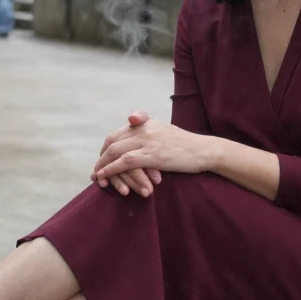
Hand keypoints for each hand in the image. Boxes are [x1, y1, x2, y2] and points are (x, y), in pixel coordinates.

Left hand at [92, 111, 210, 190]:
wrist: (203, 151)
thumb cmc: (185, 145)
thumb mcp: (165, 132)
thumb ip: (149, 132)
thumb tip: (137, 141)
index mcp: (146, 123)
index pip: (118, 133)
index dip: (107, 147)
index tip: (103, 158)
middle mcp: (144, 128)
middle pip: (113, 141)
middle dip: (102, 157)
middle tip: (97, 170)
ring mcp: (148, 141)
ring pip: (115, 151)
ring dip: (102, 165)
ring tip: (97, 176)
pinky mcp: (152, 155)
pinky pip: (125, 162)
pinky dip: (111, 169)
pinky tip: (104, 176)